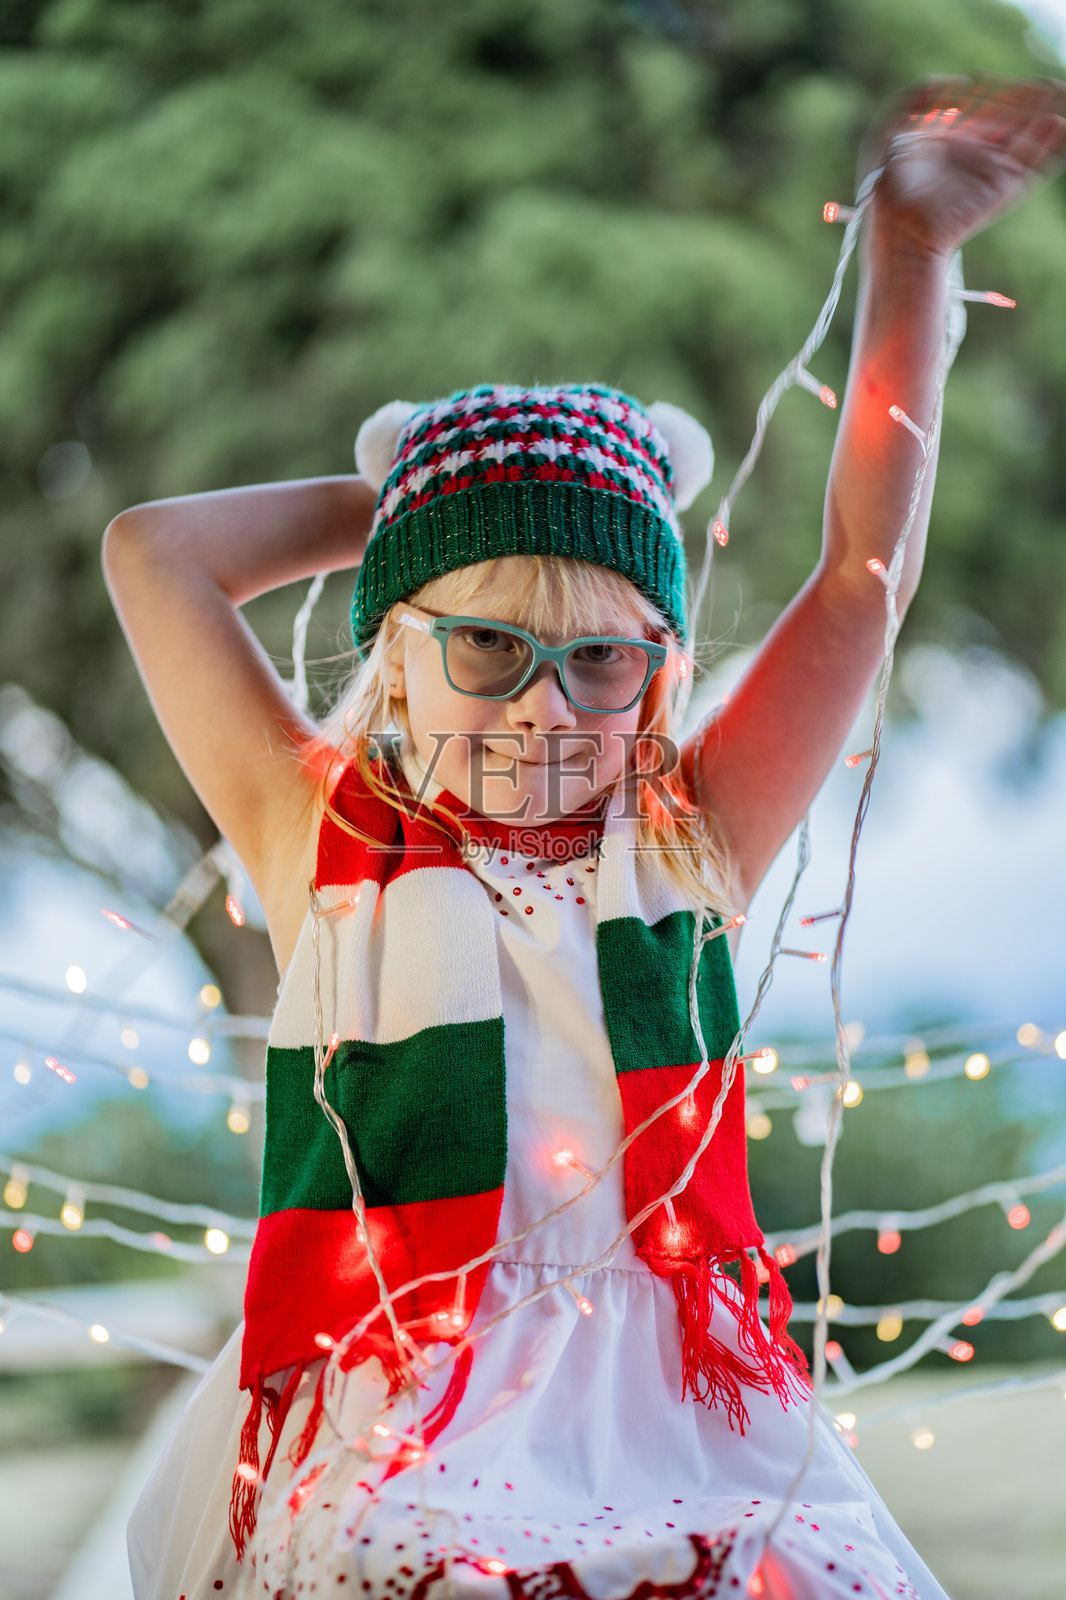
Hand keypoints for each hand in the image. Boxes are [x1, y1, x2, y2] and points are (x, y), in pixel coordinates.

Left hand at [860, 74, 1065, 258]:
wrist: (898, 229)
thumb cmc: (887, 188)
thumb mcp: (887, 135)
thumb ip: (910, 99)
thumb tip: (954, 81)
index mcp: (952, 140)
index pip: (979, 107)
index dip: (987, 90)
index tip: (980, 79)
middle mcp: (975, 153)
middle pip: (1011, 117)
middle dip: (1028, 96)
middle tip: (1045, 81)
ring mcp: (991, 169)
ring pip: (1028, 135)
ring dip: (1045, 113)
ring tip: (1060, 90)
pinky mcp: (1002, 186)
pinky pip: (1034, 163)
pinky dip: (1049, 145)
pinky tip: (1058, 122)